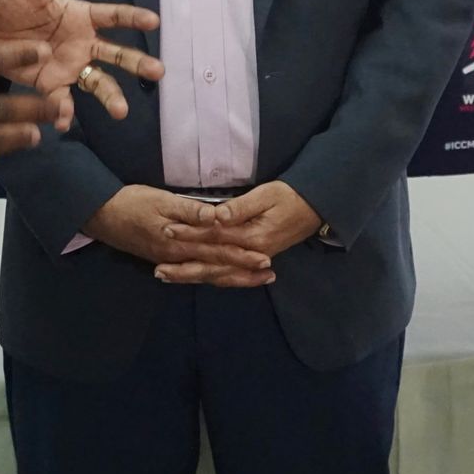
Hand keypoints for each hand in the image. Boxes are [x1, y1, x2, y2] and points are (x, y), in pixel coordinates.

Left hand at [0, 0, 163, 124]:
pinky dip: (64, 112)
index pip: (114, 16)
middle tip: (158, 72)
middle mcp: (83, 43)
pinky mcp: (51, 84)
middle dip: (138, 63)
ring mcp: (70, 66)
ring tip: (121, 111)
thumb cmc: (7, 1)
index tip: (154, 21)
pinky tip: (63, 121)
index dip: (134, 17)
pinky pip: (62, 101)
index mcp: (81, 16)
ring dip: (111, 96)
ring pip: (99, 83)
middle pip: (117, 53)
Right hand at [83, 185, 274, 284]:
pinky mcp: (165, 260)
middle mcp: (178, 256)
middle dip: (243, 271)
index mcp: (180, 241)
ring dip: (231, 277)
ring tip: (254, 279)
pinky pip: (194, 273)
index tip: (264, 259)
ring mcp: (171, 261)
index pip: (218, 249)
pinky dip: (211, 276)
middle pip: (216, 266)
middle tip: (268, 275)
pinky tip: (222, 278)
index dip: (242, 254)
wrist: (102, 215)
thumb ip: (189, 210)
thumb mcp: (160, 200)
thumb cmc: (132, 202)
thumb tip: (216, 217)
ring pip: (207, 273)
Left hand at [155, 181, 319, 284]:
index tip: (167, 229)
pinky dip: (212, 278)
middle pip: (212, 265)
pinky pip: (230, 275)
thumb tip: (216, 216)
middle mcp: (250, 254)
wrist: (315, 207)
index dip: (189, 233)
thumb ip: (240, 207)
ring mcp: (253, 260)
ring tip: (168, 277)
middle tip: (158, 270)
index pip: (214, 237)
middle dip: (184, 267)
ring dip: (193, 276)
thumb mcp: (266, 195)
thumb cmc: (290, 196)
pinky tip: (196, 279)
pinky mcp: (254, 260)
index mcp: (251, 237)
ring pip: (219, 274)